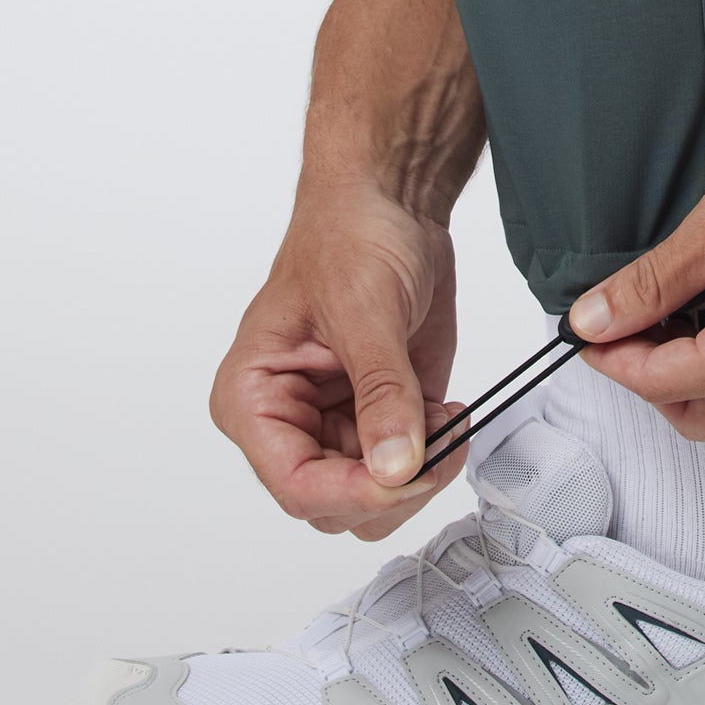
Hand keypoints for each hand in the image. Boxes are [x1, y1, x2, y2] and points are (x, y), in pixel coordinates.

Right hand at [210, 177, 471, 541]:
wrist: (391, 199)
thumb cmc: (349, 235)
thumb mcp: (365, 312)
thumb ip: (382, 394)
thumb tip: (397, 467)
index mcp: (253, 399)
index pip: (295, 486)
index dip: (354, 493)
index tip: (407, 476)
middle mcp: (290, 422)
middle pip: (337, 505)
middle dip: (394, 486)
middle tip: (440, 443)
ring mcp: (338, 423)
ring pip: (377, 498)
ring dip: (421, 473)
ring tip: (447, 419)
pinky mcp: (383, 415)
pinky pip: (409, 468)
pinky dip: (438, 453)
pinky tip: (451, 413)